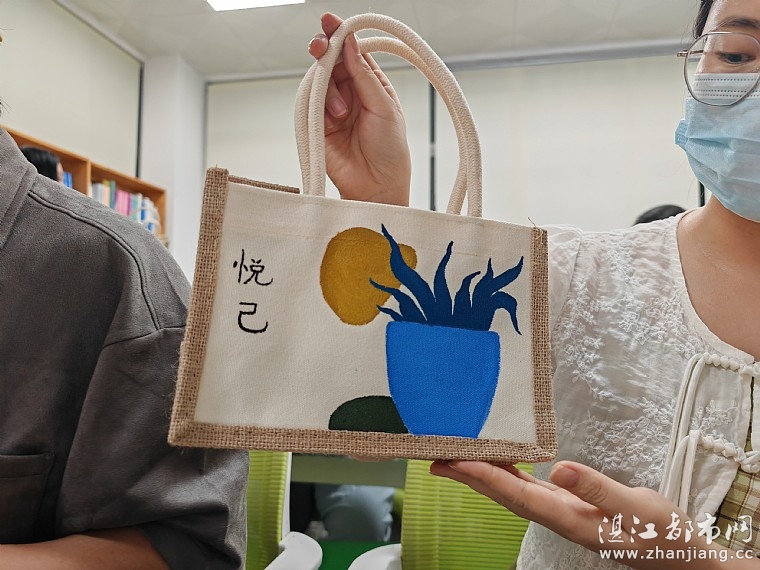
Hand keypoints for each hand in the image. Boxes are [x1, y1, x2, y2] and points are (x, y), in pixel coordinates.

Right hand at [308, 13, 410, 205]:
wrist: (377, 186)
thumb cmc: (390, 150)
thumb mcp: (384, 107)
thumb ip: (364, 76)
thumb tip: (349, 44)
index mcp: (372, 85)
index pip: (354, 52)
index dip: (342, 36)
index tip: (330, 21)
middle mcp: (351, 93)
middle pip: (332, 62)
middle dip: (324, 51)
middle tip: (320, 46)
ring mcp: (333, 109)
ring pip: (320, 82)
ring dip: (329, 90)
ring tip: (342, 113)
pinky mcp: (318, 125)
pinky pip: (310, 104)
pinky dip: (318, 105)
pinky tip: (331, 115)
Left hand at [430, 460, 754, 568]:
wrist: (679, 556)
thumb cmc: (660, 533)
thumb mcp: (636, 509)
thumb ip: (596, 489)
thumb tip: (558, 469)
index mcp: (568, 517)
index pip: (515, 494)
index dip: (482, 476)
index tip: (452, 460)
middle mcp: (557, 516)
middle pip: (503, 493)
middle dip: (468, 475)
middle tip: (436, 456)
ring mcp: (561, 512)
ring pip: (512, 491)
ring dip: (482, 474)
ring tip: (456, 456)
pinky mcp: (568, 505)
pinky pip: (528, 487)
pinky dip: (508, 473)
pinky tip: (500, 462)